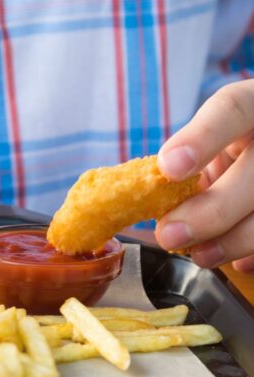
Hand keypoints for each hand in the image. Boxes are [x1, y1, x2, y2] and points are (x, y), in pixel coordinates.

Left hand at [155, 79, 253, 273]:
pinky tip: (239, 261)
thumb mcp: (208, 139)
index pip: (233, 109)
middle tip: (169, 235)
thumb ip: (186, 160)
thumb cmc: (225, 144)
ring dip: (232, 241)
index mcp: (251, 106)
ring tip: (199, 255)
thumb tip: (143, 200)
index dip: (202, 139)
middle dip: (211, 212)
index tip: (168, 168)